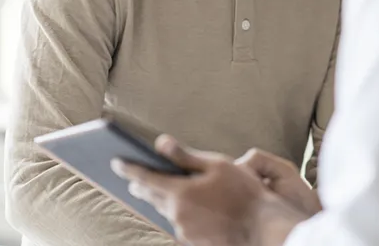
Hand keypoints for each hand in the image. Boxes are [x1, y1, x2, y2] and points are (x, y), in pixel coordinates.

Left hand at [112, 136, 307, 245]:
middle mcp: (176, 214)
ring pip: (164, 209)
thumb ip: (185, 156)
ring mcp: (183, 230)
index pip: (144, 177)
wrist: (263, 228)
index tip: (115, 160)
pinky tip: (184, 203)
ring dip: (159, 197)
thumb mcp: (217, 165)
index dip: (128, 167)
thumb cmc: (245, 193)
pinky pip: (177, 221)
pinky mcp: (192, 241)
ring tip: (158, 186)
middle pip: (150, 196)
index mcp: (180, 192)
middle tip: (131, 174)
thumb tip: (160, 143)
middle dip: (140, 183)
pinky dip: (176, 210)